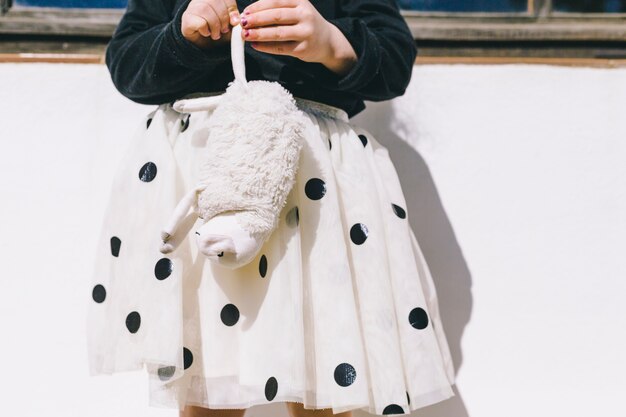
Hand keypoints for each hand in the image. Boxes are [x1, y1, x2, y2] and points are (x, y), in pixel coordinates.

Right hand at [181, 0, 241, 48]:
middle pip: (215, 1)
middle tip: (224, 30)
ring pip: (206, 10)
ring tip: (216, 34)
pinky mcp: (186, 18)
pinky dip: (206, 30)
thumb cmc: (216, 32)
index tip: (234, 22)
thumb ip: (234, 19)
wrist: (203, 47)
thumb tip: (236, 20)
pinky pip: (200, 22)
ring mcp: (192, 7)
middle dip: (223, 19)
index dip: (231, 10)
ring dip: (215, 26)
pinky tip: (206, 33)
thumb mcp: (229, 25)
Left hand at [240, 0, 356, 75]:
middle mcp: (305, 15)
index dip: (258, 6)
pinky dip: (266, 47)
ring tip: (245, 35)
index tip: (245, 11)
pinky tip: (255, 46)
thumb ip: (278, 7)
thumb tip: (250, 13)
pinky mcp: (303, 49)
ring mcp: (305, 32)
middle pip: (276, 16)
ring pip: (278, 33)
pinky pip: (281, 48)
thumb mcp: (297, 8)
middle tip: (242, 23)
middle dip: (257, 19)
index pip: (276, 1)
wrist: (327, 41)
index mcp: (301, 1)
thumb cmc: (305, 23)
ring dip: (259, 34)